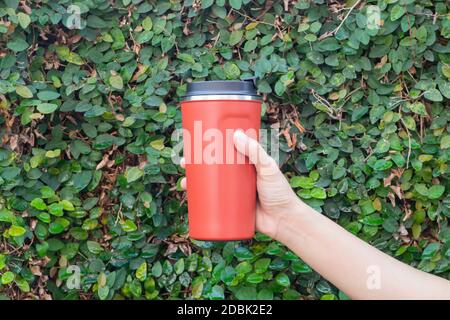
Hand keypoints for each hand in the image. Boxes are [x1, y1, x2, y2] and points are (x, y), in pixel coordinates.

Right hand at [179, 130, 300, 239]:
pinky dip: (199, 202)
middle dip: (194, 165)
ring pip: (208, 186)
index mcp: (244, 164)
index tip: (195, 141)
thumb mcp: (268, 168)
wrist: (284, 221)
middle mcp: (236, 177)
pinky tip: (189, 201)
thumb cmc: (280, 192)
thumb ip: (255, 152)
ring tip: (184, 184)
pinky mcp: (230, 209)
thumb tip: (235, 135)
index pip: (223, 151)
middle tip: (183, 162)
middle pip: (211, 168)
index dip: (208, 147)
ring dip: (193, 184)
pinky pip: (212, 204)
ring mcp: (232, 193)